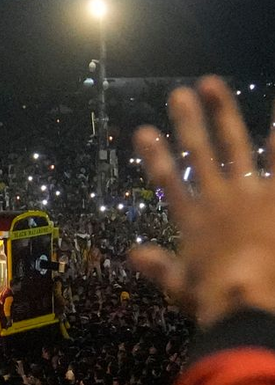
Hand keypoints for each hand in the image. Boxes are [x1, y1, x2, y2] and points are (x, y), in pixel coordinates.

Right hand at [131, 77, 274, 325]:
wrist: (248, 298)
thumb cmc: (212, 298)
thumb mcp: (179, 286)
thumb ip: (158, 266)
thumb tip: (133, 254)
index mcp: (192, 221)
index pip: (168, 180)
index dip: (155, 154)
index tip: (144, 131)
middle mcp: (218, 199)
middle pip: (200, 152)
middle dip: (189, 121)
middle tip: (181, 93)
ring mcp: (250, 195)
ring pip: (236, 145)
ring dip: (224, 113)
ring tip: (214, 85)